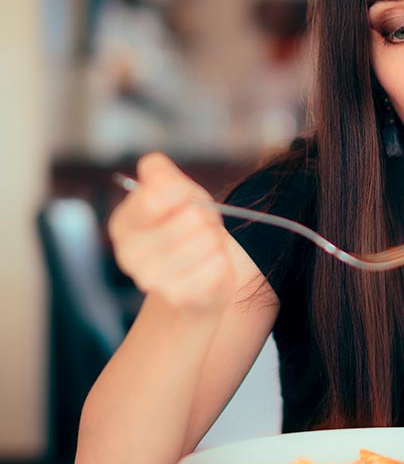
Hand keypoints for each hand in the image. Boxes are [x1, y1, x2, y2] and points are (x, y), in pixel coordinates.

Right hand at [108, 153, 235, 313]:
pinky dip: (221, 262)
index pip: (154, 197)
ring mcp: (153, 280)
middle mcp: (129, 255)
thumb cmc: (186, 229)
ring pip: (207, 240)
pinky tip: (207, 267)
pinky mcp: (180, 297)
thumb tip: (152, 166)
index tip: (186, 199)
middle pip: (191, 217)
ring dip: (215, 241)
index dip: (183, 192)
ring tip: (204, 248)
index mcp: (123, 224)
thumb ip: (161, 174)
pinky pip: (217, 265)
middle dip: (205, 218)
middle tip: (200, 228)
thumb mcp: (176, 193)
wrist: (199, 278)